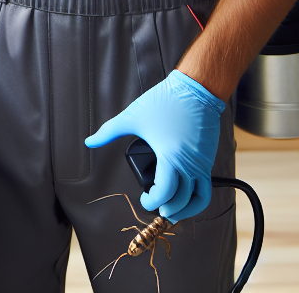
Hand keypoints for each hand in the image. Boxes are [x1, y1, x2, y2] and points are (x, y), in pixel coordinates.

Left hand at [85, 70, 224, 221]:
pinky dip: (197, 196)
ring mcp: (202, 162)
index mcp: (170, 157)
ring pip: (200, 198)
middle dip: (168, 210)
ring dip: (187, 209)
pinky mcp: (208, 157)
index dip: (152, 203)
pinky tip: (186, 192)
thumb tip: (90, 141)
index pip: (164, 194)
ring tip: (174, 210)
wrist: (196, 88)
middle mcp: (189, 164)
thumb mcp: (133, 116)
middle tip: (158, 209)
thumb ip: (109, 131)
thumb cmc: (166, 101)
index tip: (145, 201)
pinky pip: (207, 185)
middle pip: (181, 201)